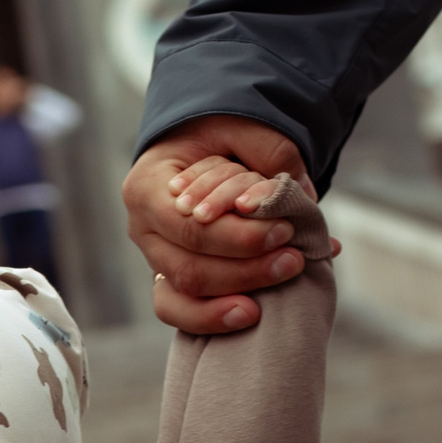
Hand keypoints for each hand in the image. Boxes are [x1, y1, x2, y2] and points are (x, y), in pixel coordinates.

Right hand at [123, 114, 313, 333]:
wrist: (200, 146)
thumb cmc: (217, 134)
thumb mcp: (242, 125)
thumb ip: (270, 150)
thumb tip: (299, 195)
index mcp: (146, 187)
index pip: (189, 227)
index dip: (238, 237)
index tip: (285, 230)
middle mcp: (141, 228)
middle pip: (188, 266)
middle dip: (246, 268)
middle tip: (294, 258)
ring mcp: (153, 257)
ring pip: (187, 291)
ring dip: (239, 289)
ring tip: (284, 276)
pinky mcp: (168, 278)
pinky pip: (180, 311)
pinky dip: (214, 318)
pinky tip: (251, 314)